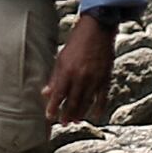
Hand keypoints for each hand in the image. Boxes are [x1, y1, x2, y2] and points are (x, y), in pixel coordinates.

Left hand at [43, 10, 119, 125]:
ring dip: (80, 113)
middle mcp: (81, 77)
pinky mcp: (106, 77)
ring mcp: (94, 78)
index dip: (53, 108)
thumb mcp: (61, 58)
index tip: (49, 117)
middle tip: (63, 123)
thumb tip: (45, 93)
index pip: (58, 95)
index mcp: (67, 71)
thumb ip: (54, 77)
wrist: (97, 29)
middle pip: (72, 102)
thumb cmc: (76, 42)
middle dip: (66, 114)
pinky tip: (95, 115)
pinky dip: (99, 108)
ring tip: (75, 120)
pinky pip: (102, 97)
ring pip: (86, 102)